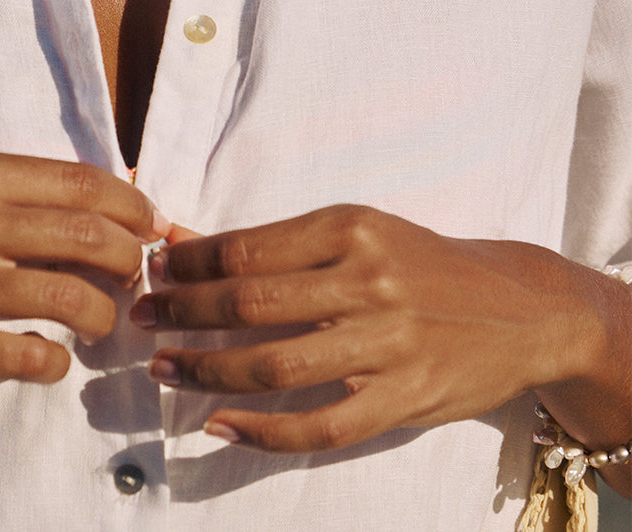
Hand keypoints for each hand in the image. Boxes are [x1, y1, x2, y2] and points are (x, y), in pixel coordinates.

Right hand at [0, 152, 165, 393]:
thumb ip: (13, 191)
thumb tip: (113, 198)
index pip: (82, 181)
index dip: (134, 207)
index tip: (153, 227)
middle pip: (91, 236)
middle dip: (132, 261)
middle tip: (135, 279)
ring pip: (72, 298)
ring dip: (103, 315)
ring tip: (99, 322)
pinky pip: (32, 357)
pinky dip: (57, 362)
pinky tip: (50, 357)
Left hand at [131, 205, 614, 454]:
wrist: (520, 306)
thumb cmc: (420, 261)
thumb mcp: (357, 230)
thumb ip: (275, 241)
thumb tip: (181, 238)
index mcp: (348, 227)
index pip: (245, 248)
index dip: (186, 264)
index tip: (148, 270)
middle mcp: (366, 279)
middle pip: (249, 304)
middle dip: (181, 313)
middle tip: (139, 319)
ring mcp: (388, 343)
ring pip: (276, 366)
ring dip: (207, 372)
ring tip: (164, 370)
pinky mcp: (407, 398)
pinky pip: (322, 426)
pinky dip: (263, 431)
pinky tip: (220, 426)